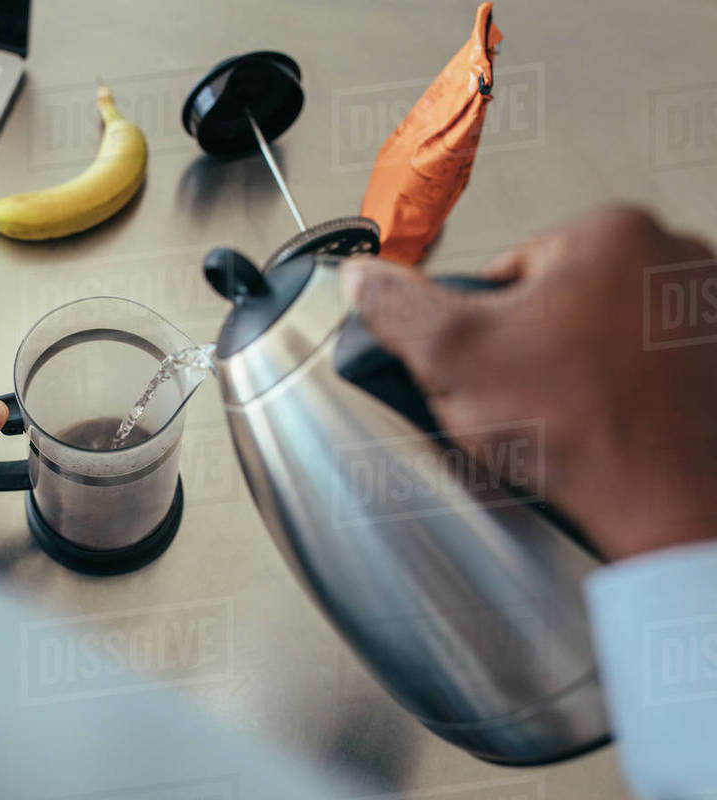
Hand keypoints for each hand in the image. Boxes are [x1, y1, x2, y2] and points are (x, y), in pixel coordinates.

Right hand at [341, 205, 716, 560]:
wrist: (674, 508)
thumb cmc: (589, 429)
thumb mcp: (455, 357)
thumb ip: (400, 308)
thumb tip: (364, 277)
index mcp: (612, 233)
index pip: (508, 272)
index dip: (481, 328)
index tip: (492, 366)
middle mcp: (675, 259)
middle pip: (557, 304)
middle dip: (532, 351)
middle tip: (529, 399)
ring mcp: (707, 313)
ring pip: (601, 339)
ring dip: (578, 375)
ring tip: (569, 419)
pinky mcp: (716, 365)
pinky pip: (645, 372)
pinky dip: (623, 396)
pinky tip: (607, 428)